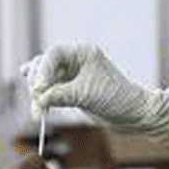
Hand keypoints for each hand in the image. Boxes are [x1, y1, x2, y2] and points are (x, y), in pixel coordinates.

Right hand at [21, 43, 168, 152]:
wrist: (134, 115)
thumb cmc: (116, 99)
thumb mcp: (85, 95)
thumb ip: (59, 95)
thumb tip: (38, 99)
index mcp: (83, 53)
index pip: (53, 55)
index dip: (42, 70)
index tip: (39, 89)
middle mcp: (75, 61)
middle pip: (44, 66)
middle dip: (38, 84)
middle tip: (38, 102)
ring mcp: (71, 76)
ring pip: (44, 79)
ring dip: (38, 94)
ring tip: (38, 113)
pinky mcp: (70, 90)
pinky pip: (49, 91)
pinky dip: (42, 99)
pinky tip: (34, 99)